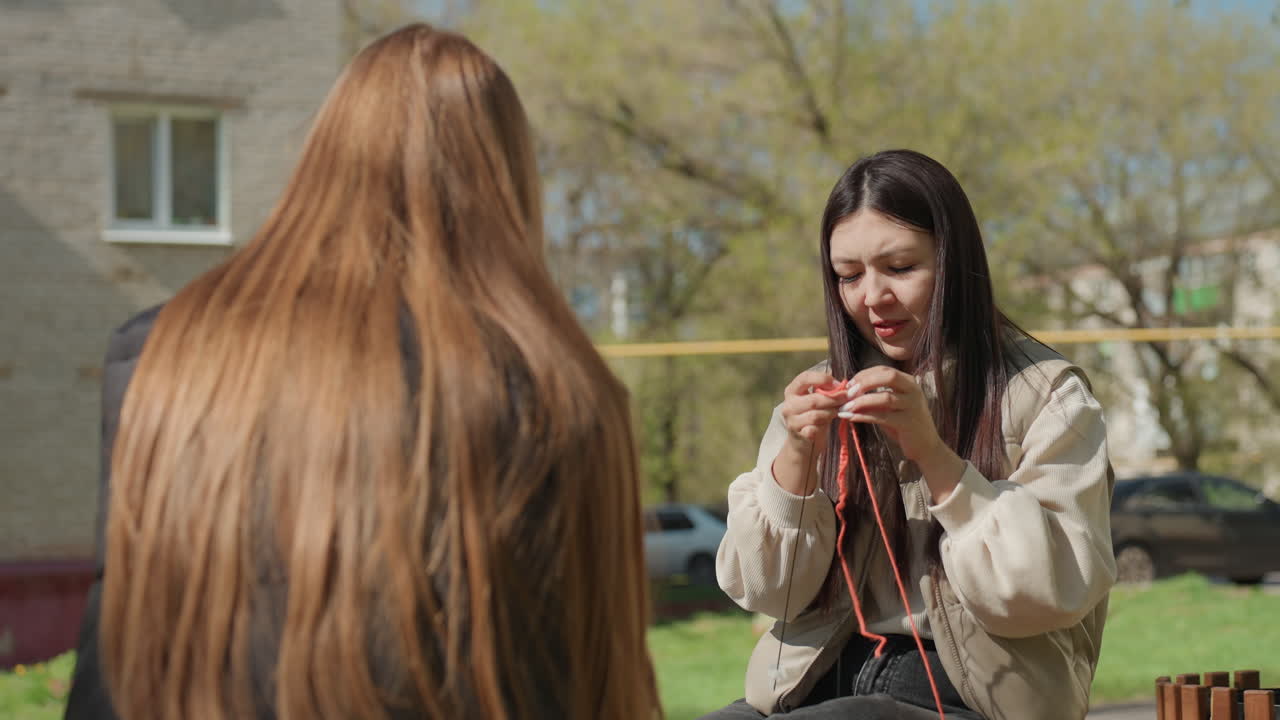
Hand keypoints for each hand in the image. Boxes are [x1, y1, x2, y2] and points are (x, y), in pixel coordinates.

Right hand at [772, 369, 850, 494]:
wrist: (803, 442)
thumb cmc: (813, 416)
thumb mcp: (817, 401)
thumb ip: (826, 392)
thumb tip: (845, 385)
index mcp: (792, 391)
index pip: (804, 378)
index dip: (822, 378)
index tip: (837, 384)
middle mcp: (788, 405)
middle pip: (814, 400)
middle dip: (834, 399)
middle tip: (847, 398)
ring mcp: (792, 421)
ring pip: (816, 415)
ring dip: (831, 413)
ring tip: (838, 412)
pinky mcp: (797, 435)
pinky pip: (814, 429)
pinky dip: (823, 426)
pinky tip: (827, 425)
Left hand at [837, 366, 965, 503]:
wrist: (926, 447)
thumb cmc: (904, 424)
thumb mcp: (890, 407)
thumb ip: (875, 397)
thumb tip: (849, 392)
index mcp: (909, 382)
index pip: (884, 370)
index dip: (865, 374)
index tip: (849, 383)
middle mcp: (913, 391)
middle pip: (888, 377)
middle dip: (865, 382)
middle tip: (848, 392)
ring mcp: (913, 406)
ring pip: (885, 397)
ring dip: (861, 401)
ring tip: (845, 407)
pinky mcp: (908, 423)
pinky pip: (882, 417)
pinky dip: (864, 416)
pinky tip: (851, 417)